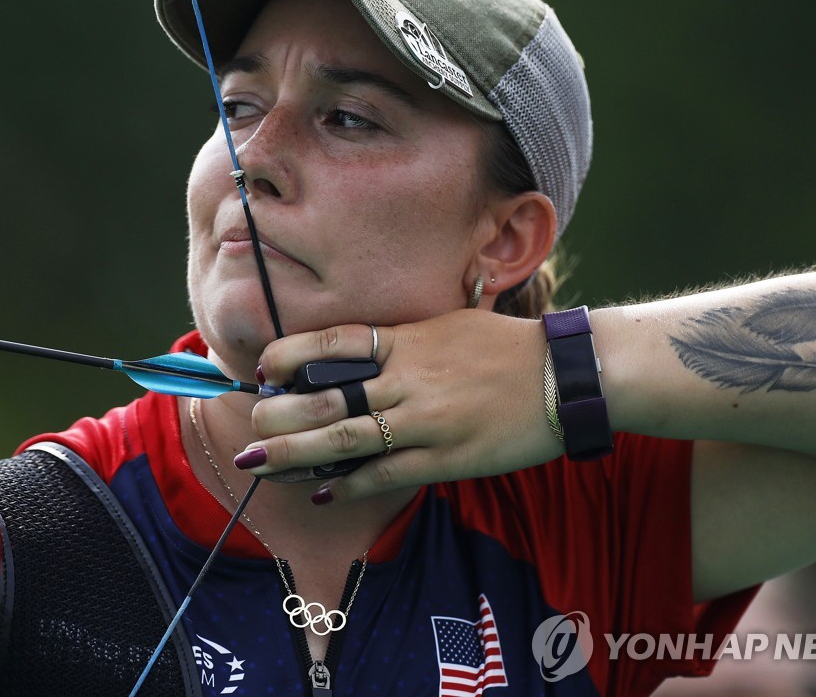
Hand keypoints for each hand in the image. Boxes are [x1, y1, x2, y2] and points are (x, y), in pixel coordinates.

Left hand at [247, 309, 563, 502]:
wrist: (565, 378)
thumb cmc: (505, 348)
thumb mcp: (447, 325)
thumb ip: (400, 339)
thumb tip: (353, 352)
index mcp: (407, 339)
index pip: (333, 342)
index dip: (291, 354)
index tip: (264, 367)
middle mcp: (408, 378)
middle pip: (326, 398)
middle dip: (280, 416)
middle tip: (250, 429)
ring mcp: (424, 422)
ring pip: (344, 440)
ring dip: (295, 455)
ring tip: (260, 464)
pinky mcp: (445, 458)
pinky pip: (385, 474)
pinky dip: (349, 483)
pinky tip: (323, 491)